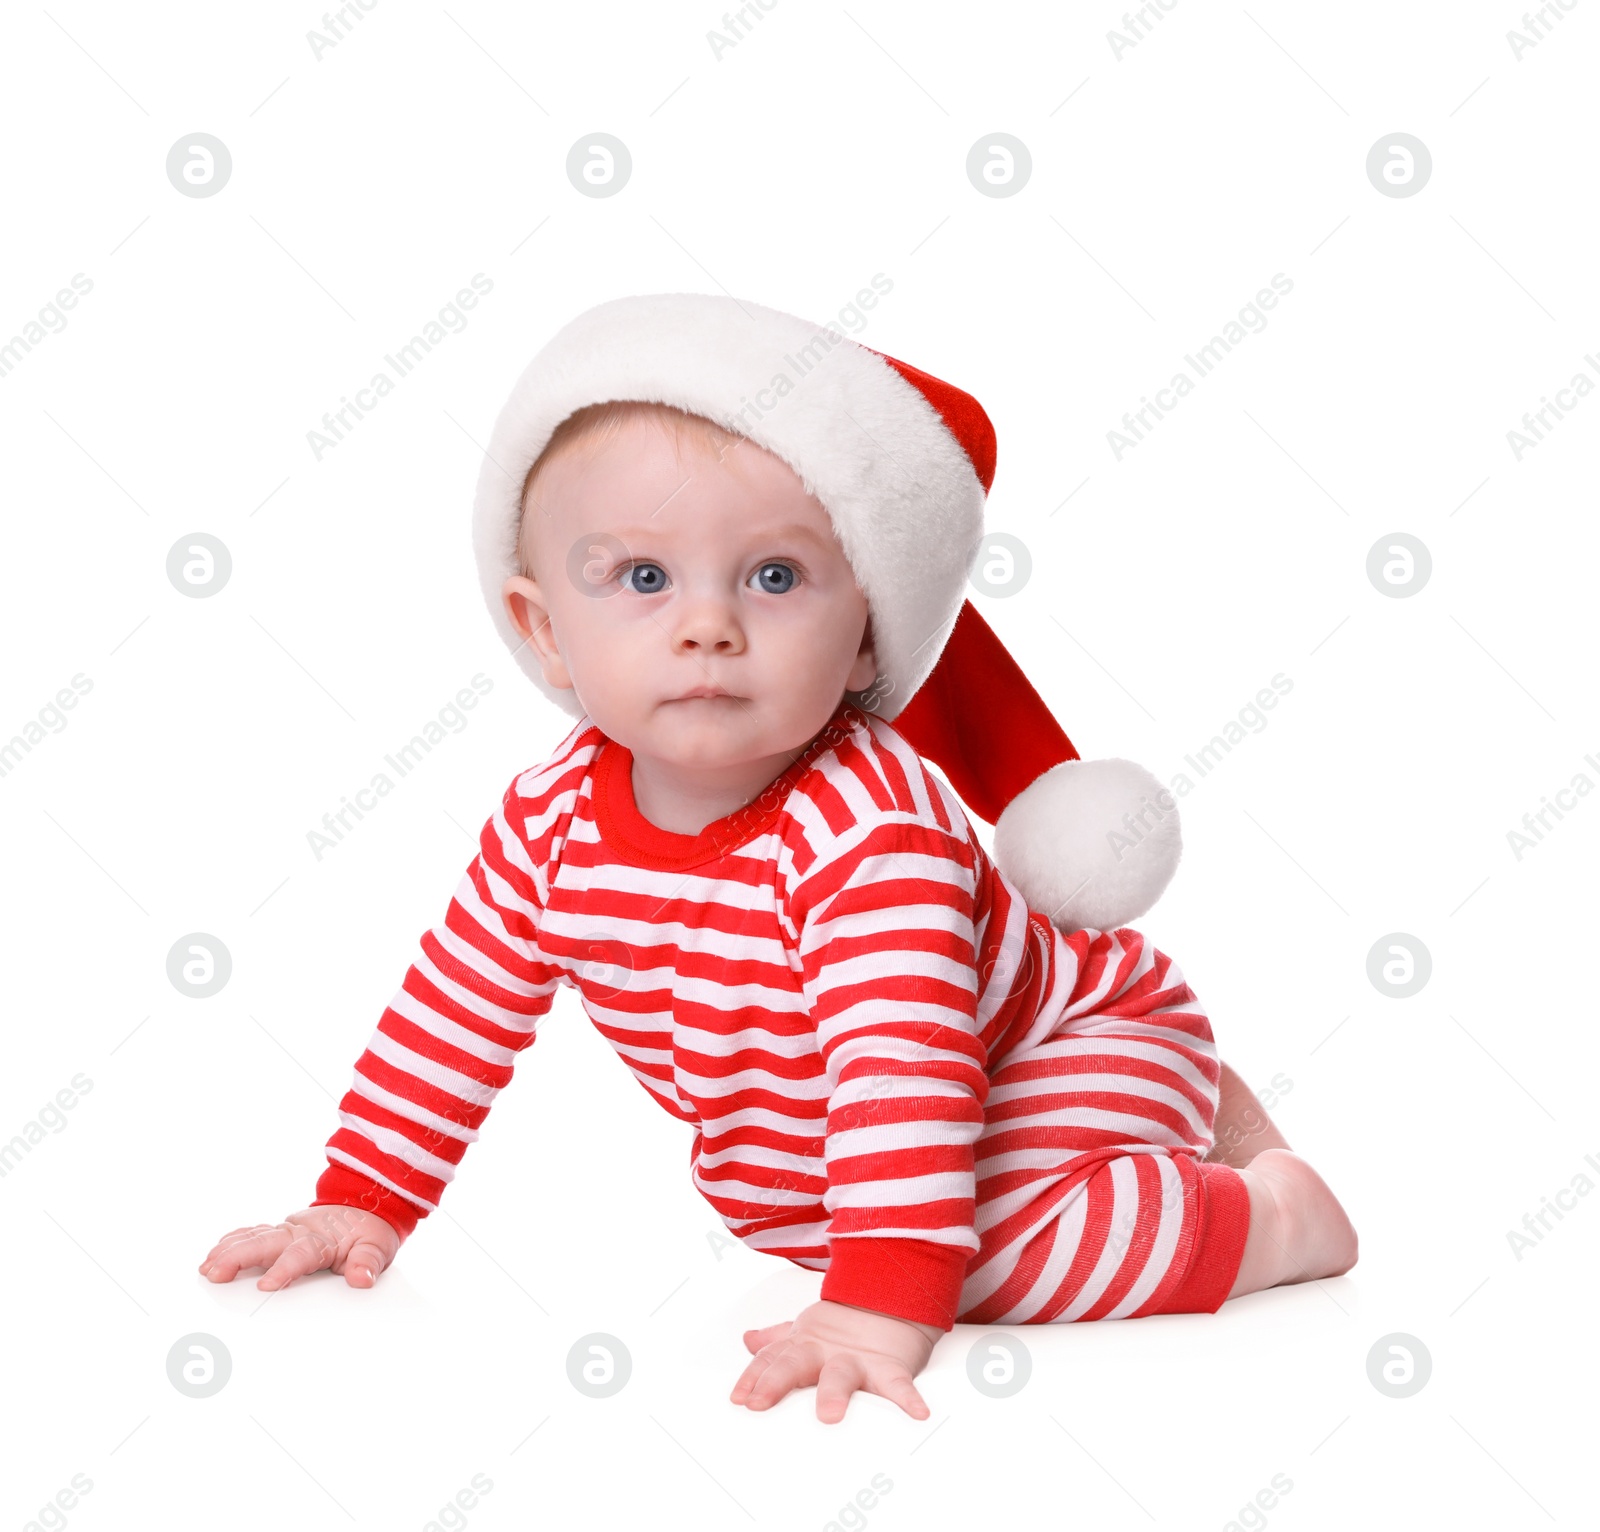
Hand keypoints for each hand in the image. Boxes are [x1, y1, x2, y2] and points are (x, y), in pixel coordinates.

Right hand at [197, 1205, 399, 1290]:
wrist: (367, 1204)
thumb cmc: (369, 1230)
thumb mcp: (379, 1246)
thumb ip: (369, 1262)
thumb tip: (362, 1278)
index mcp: (323, 1238)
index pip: (301, 1254)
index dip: (283, 1269)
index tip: (267, 1285)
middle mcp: (300, 1232)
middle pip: (266, 1243)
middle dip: (239, 1258)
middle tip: (215, 1273)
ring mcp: (288, 1230)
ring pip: (254, 1237)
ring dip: (228, 1250)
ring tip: (206, 1267)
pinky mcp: (280, 1232)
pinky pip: (253, 1234)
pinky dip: (233, 1241)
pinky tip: (214, 1253)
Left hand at [729, 1299, 942, 1423]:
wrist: (893, 1299)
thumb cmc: (846, 1325)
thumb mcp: (808, 1331)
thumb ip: (778, 1340)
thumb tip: (748, 1341)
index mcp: (804, 1345)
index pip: (772, 1361)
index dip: (752, 1378)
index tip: (738, 1399)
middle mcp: (825, 1351)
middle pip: (795, 1364)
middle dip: (775, 1382)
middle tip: (758, 1403)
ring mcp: (856, 1358)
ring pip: (840, 1374)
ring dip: (833, 1392)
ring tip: (829, 1415)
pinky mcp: (890, 1365)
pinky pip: (900, 1385)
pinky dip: (909, 1399)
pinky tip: (918, 1413)